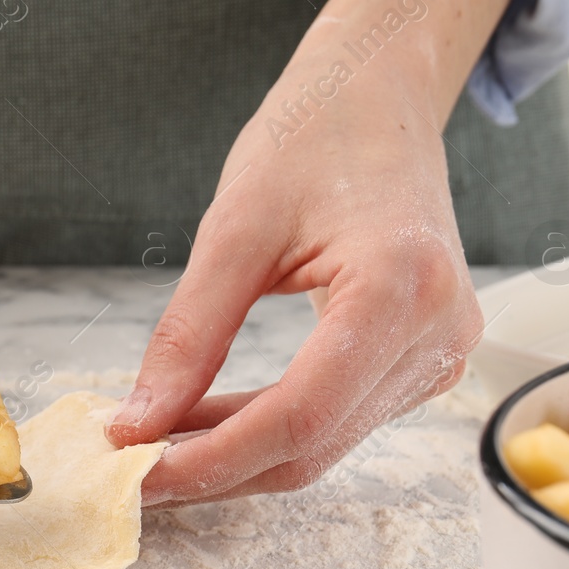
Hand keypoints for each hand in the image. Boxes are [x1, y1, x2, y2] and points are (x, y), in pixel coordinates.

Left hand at [109, 67, 479, 504]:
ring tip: (153, 443)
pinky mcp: (422, 362)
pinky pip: (334, 420)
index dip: (211, 459)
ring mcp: (439, 355)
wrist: (380, 95)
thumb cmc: (314, 136)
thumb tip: (137, 422)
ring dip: (233, 456)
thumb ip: (189, 334)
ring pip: (321, 445)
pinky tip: (202, 420)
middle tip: (128, 472)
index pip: (299, 416)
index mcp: (402, 289)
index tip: (135, 473)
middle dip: (214, 470)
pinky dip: (264, 430)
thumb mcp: (234, 228)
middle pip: (311, 446)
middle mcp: (438, 335)